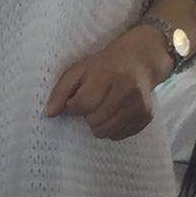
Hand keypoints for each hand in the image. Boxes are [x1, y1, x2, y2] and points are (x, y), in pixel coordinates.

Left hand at [44, 26, 170, 140]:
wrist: (138, 61)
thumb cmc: (103, 66)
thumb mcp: (78, 71)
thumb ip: (61, 91)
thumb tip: (49, 113)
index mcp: (106, 76)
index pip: (83, 104)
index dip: (73, 107)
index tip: (74, 102)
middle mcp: (126, 90)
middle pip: (95, 120)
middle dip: (87, 115)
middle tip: (91, 103)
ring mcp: (139, 105)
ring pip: (107, 131)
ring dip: (98, 124)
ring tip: (101, 109)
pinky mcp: (146, 116)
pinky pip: (120, 135)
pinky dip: (112, 128)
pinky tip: (113, 113)